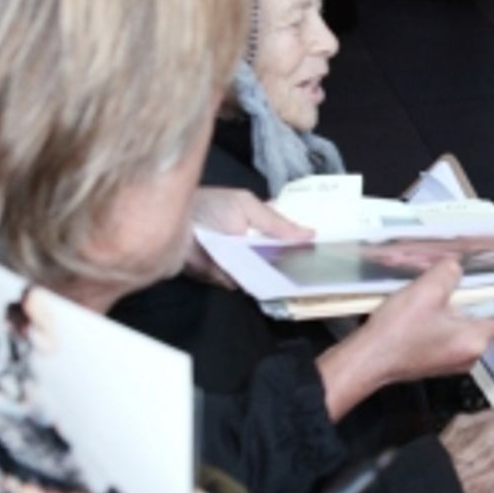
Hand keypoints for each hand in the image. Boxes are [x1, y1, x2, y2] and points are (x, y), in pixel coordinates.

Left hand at [185, 187, 313, 287]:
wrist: (170, 228)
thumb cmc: (207, 208)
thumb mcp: (246, 207)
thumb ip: (277, 223)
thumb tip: (311, 234)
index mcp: (255, 220)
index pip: (283, 231)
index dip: (300, 239)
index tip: (323, 249)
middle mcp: (247, 242)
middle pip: (275, 256)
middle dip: (291, 262)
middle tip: (315, 270)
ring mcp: (236, 261)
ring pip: (262, 273)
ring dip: (274, 276)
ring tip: (298, 281)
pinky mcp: (222, 277)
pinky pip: (243, 284)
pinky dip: (253, 284)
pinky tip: (269, 285)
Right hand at [317, 259, 493, 421]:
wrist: (366, 362)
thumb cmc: (398, 331)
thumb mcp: (426, 291)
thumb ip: (449, 274)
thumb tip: (457, 268)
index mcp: (476, 339)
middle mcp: (472, 354)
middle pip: (489, 317)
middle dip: (484, 294)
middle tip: (484, 272)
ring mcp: (456, 361)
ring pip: (469, 324)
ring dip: (463, 305)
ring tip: (453, 283)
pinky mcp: (440, 361)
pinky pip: (454, 333)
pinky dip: (450, 317)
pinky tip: (436, 303)